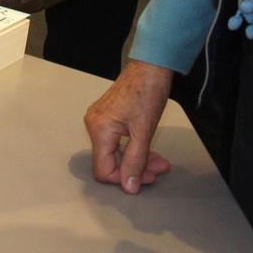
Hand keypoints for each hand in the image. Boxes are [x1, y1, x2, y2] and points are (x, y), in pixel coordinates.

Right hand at [84, 61, 174, 193]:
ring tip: (158, 162)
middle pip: (110, 161)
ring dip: (137, 160)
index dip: (124, 179)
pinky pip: (117, 142)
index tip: (145, 179)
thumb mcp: (144, 131)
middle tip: (157, 170)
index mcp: (99, 130)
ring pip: (116, 152)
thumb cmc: (147, 91)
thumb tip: (128, 186)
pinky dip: (133, 148)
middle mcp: (94, 125)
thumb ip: (136, 161)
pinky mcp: (108, 117)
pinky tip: (148, 151)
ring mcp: (100, 121)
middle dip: (136, 169)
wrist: (150, 66)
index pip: (103, 170)